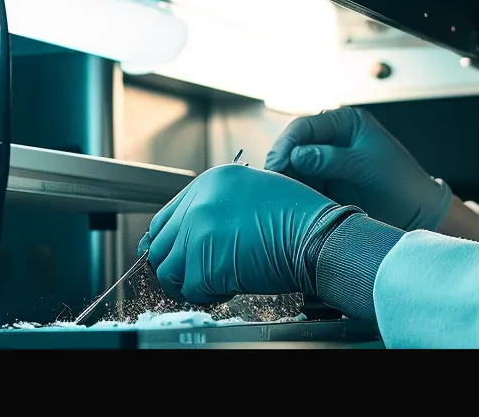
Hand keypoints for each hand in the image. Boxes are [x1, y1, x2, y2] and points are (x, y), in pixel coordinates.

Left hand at [139, 164, 353, 302]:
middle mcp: (198, 204)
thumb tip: (200, 227)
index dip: (170, 241)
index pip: (166, 217)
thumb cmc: (300, 218)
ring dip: (187, 282)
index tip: (176, 254)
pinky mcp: (205, 265)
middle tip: (192, 275)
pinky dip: (205, 295)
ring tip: (210, 284)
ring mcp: (198, 234)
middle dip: (175, 264)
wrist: (317, 238)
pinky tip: (227, 288)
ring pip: (168, 269)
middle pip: (161, 243)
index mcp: (210, 182)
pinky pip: (190, 289)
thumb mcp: (256, 190)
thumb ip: (222, 203)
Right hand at [264, 107, 452, 231]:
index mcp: (345, 123)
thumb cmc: (400, 182)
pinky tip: (284, 204)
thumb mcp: (367, 166)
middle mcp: (331, 140)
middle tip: (269, 184)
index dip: (287, 144)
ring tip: (273, 197)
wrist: (417, 213)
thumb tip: (296, 155)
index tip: (277, 164)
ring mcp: (325, 164)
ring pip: (292, 169)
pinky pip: (300, 187)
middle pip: (293, 147)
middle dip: (280, 164)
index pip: (305, 127)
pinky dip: (291, 194)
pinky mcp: (323, 186)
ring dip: (283, 182)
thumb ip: (331, 159)